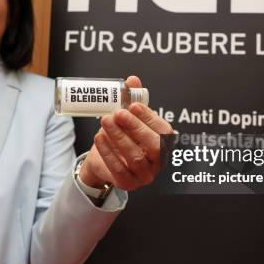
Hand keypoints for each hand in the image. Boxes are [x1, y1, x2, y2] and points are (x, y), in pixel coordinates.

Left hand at [79, 76, 173, 190]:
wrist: (104, 158)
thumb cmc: (121, 135)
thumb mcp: (128, 116)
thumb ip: (132, 99)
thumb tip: (132, 80)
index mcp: (163, 142)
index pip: (163, 130)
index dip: (149, 117)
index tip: (133, 105)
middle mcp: (158, 160)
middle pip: (153, 146)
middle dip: (135, 127)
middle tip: (118, 113)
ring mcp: (145, 174)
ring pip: (135, 157)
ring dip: (119, 137)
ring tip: (105, 121)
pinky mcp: (128, 183)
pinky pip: (119, 169)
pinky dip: (108, 152)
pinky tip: (99, 138)